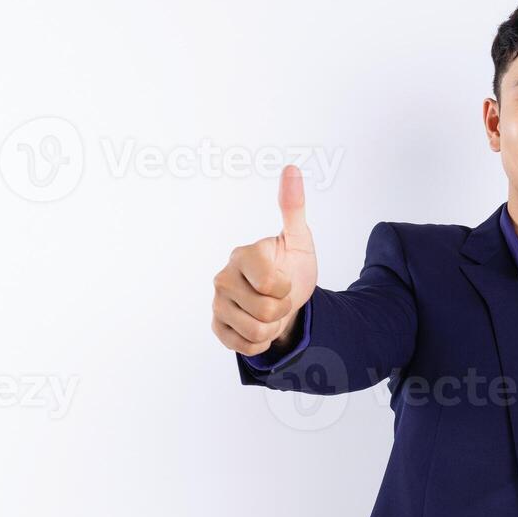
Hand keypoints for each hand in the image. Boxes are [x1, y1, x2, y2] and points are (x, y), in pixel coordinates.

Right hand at [212, 165, 319, 355]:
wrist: (289, 299)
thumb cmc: (292, 266)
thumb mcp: (299, 240)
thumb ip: (293, 208)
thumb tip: (292, 169)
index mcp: (243, 255)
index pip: (271, 285)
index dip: (287, 288)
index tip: (284, 278)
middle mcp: (223, 278)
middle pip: (266, 312)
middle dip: (282, 309)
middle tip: (279, 297)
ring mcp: (218, 304)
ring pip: (257, 332)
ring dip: (273, 327)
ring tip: (270, 310)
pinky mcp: (218, 328)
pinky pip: (246, 347)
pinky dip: (261, 342)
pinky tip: (259, 326)